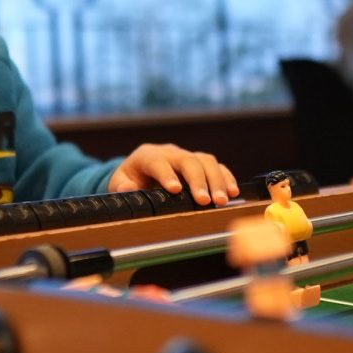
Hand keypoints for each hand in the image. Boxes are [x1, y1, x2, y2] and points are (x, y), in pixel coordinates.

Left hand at [109, 143, 238, 206]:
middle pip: (187, 160)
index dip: (166, 174)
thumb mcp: (118, 182)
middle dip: (198, 181)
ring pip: (205, 161)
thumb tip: (129, 188)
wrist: (139, 172)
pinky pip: (216, 165)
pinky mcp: (199, 163)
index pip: (158, 162)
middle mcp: (169, 152)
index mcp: (147, 155)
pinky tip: (233, 191)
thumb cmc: (129, 178)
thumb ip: (121, 186)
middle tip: (205, 201)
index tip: (175, 190)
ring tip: (222, 200)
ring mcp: (186, 156)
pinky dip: (226, 177)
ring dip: (216, 180)